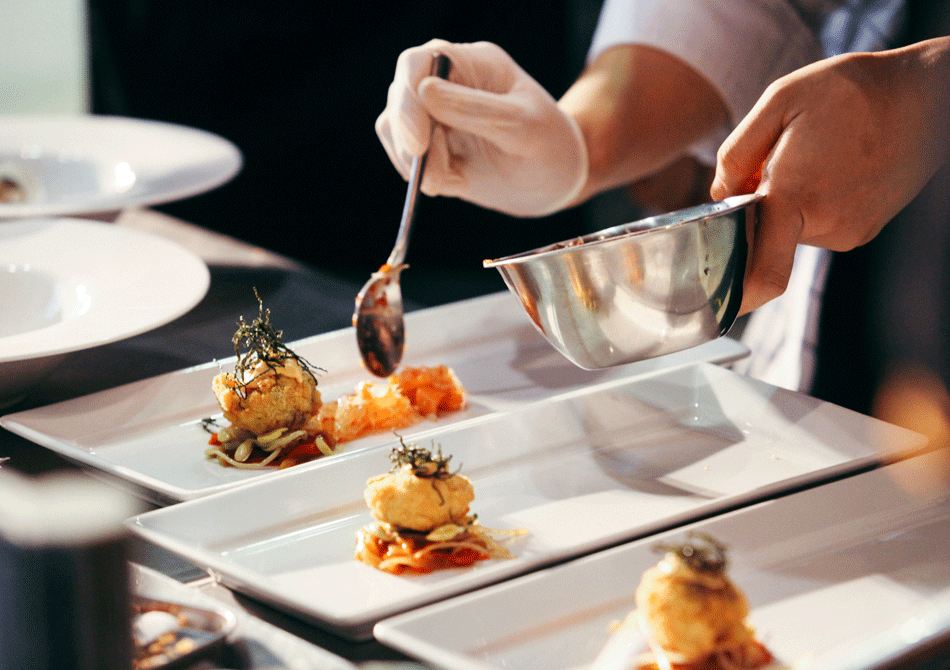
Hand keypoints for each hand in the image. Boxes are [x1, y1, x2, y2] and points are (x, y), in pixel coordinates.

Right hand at [376, 39, 586, 216]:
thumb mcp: (522, 128)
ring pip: (395, 129)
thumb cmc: (550, 147)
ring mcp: (435, 116)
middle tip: (433, 176)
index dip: (408, 97)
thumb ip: (476, 110)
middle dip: (409, 138)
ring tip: (446, 182)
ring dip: (412, 162)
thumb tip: (424, 91)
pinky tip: (452, 183)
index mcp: (472, 64)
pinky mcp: (431, 148)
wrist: (556, 182)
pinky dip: (420, 176)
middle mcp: (448, 84)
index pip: (419, 63)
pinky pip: (405, 158)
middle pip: (400, 96)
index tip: (417, 141)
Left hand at [711, 38, 949, 313]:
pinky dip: (812, 204)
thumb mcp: (778, 101)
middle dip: (759, 207)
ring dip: (788, 202)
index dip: (738, 294)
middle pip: (766, 236)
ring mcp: (848, 233)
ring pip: (791, 230)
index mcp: (794, 196)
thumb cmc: (848, 91)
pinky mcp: (863, 231)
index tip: (719, 300)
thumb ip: (736, 155)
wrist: (925, 95)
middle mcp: (825, 225)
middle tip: (780, 161)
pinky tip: (834, 168)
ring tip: (816, 157)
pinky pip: (818, 226)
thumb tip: (720, 196)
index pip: (763, 272)